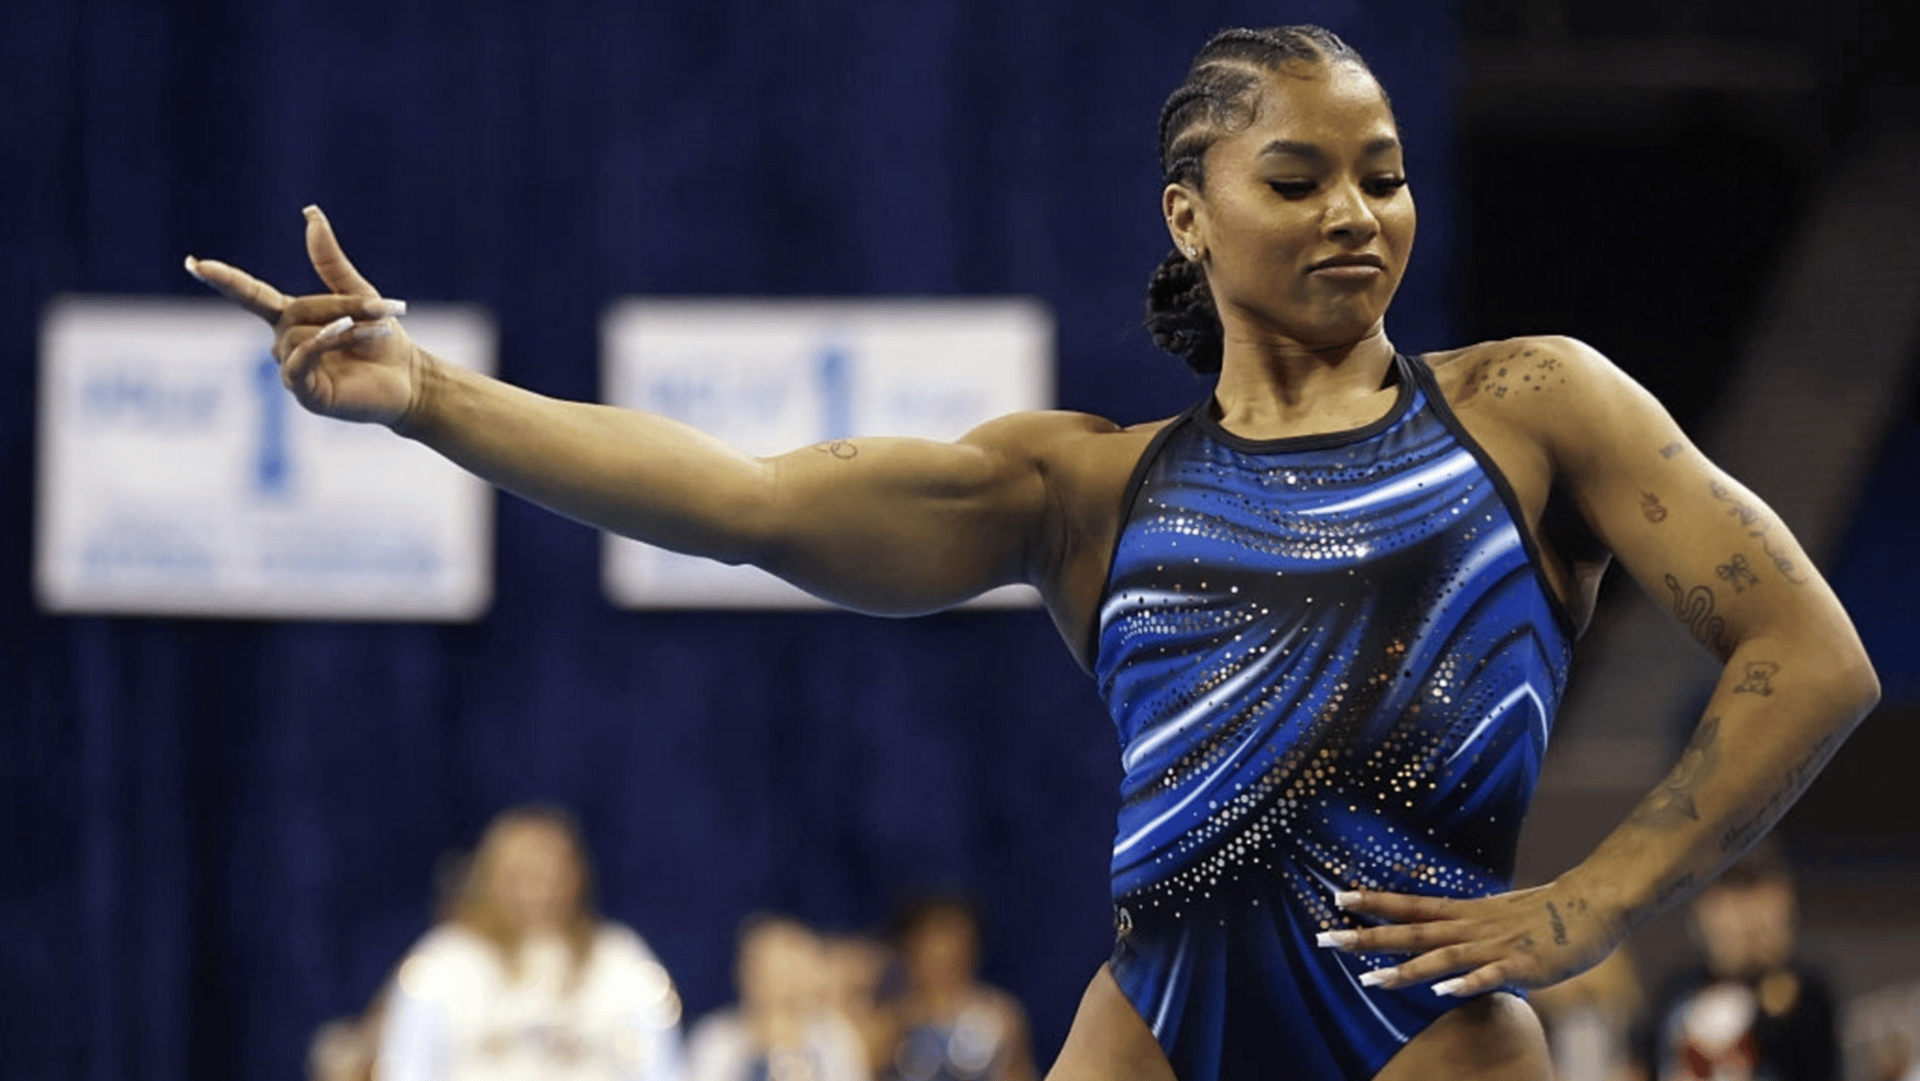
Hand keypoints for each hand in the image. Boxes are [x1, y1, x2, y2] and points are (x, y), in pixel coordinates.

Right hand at [186, 205, 419, 426]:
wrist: (409, 379)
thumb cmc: (382, 339)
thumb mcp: (357, 292)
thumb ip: (329, 259)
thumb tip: (311, 212)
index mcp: (291, 318)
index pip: (251, 295)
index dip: (224, 279)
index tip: (193, 263)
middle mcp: (284, 344)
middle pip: (295, 310)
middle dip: (340, 306)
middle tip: (380, 312)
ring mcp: (292, 370)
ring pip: (301, 334)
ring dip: (345, 328)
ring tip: (374, 334)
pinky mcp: (305, 392)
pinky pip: (299, 360)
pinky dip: (320, 343)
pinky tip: (341, 334)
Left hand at [1315, 878, 1622, 996]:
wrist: (1596, 903)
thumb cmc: (1546, 914)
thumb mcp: (1497, 915)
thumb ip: (1467, 929)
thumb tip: (1443, 937)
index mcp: (1465, 913)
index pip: (1410, 905)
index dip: (1374, 902)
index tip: (1336, 897)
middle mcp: (1472, 926)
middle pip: (1411, 931)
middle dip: (1367, 937)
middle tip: (1325, 938)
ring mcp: (1495, 945)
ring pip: (1442, 957)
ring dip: (1406, 970)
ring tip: (1370, 980)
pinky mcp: (1523, 965)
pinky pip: (1491, 976)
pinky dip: (1467, 984)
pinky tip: (1443, 993)